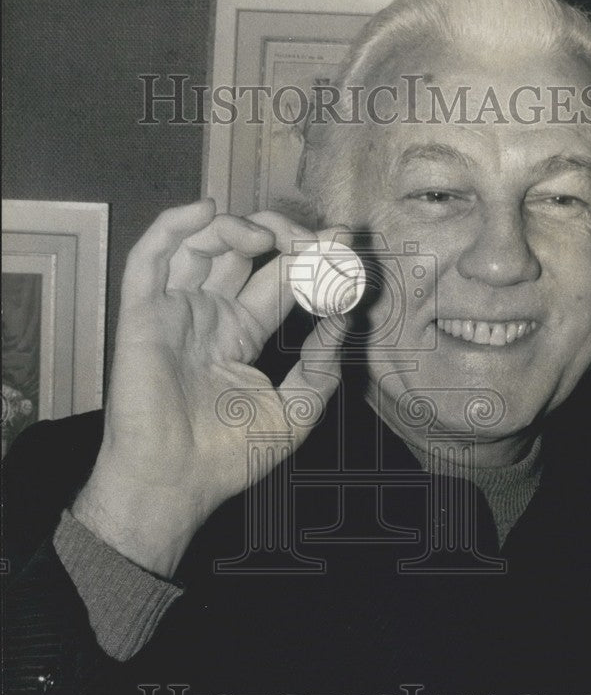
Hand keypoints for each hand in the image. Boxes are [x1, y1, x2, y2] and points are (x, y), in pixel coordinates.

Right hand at [73, 199, 344, 575]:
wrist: (176, 484)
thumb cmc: (229, 458)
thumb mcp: (295, 412)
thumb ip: (321, 366)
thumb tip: (344, 320)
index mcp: (242, 332)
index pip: (278, 278)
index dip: (310, 258)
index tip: (342, 242)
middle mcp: (209, 313)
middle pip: (244, 250)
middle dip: (281, 234)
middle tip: (313, 239)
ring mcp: (175, 310)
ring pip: (200, 243)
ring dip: (237, 225)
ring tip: (269, 235)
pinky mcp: (143, 314)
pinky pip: (149, 257)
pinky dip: (173, 225)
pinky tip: (207, 210)